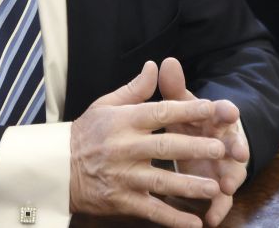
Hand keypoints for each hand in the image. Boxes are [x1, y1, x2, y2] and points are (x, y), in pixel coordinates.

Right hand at [70, 62, 226, 227]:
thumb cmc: (86, 133)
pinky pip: (152, 211)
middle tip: (221, 148)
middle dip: (194, 147)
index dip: (186, 109)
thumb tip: (155, 66)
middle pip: (165, 147)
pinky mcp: (122, 201)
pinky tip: (194, 223)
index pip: (159, 112)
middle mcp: (124, 148)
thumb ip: (135, 89)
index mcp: (123, 121)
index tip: (212, 108)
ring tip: (214, 187)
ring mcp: (123, 177)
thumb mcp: (106, 105)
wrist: (57, 168)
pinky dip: (173, 219)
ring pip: (161, 182)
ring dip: (189, 186)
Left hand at [158, 58, 247, 226]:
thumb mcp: (182, 105)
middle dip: (236, 146)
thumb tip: (166, 61)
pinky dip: (218, 209)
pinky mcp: (219, 186)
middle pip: (234, 142)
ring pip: (232, 172)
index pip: (225, 111)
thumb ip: (174, 87)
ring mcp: (225, 165)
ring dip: (230, 178)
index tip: (229, 110)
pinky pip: (221, 201)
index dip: (227, 111)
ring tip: (225, 185)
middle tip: (238, 151)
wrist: (203, 143)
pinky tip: (211, 220)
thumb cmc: (190, 121)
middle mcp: (226, 141)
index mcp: (216, 118)